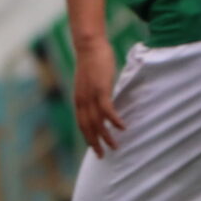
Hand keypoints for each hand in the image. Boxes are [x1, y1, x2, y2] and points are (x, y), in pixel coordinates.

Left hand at [73, 37, 124, 156]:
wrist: (88, 45)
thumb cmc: (92, 60)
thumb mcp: (90, 80)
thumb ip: (93, 92)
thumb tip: (102, 98)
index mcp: (79, 99)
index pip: (81, 124)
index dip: (87, 138)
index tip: (94, 148)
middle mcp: (82, 101)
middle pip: (88, 128)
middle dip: (95, 143)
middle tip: (103, 155)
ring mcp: (90, 96)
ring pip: (97, 122)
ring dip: (106, 136)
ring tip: (115, 146)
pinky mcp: (101, 89)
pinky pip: (107, 110)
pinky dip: (114, 120)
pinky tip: (122, 127)